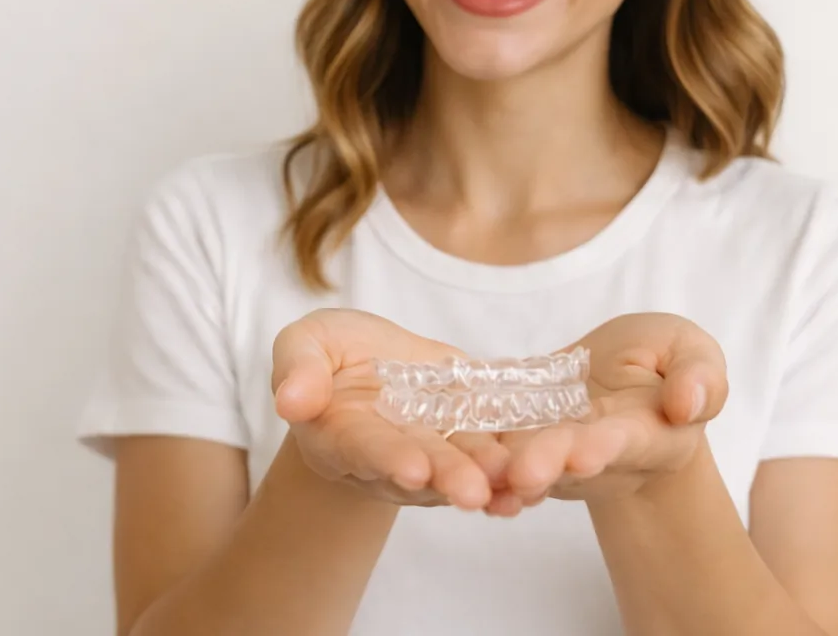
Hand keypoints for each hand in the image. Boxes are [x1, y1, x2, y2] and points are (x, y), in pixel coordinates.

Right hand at [271, 308, 507, 510]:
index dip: (388, 459)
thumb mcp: (305, 344)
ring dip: (493, 477)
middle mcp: (395, 452)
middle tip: (473, 493)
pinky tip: (546, 473)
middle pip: (424, 466)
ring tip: (519, 487)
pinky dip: (521, 458)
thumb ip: (298, 369)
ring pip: (467, 462)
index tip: (411, 469)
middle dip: (449, 477)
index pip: (367, 449)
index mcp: (344, 436)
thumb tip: (290, 399)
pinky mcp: (472, 428)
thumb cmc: (328, 356)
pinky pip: (498, 444)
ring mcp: (437, 445)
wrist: (365, 364)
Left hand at [488, 313, 727, 512]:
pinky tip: (447, 466)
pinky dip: (474, 457)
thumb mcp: (692, 352)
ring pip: (526, 460)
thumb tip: (689, 403)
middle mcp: (595, 454)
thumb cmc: (664, 364)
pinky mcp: (517, 439)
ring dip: (505, 471)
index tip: (586, 456)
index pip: (625, 442)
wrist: (623, 380)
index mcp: (646, 435)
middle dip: (547, 463)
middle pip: (569, 459)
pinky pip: (493, 446)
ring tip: (486, 476)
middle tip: (523, 474)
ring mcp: (552, 451)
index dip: (605, 448)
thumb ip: (700, 376)